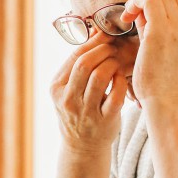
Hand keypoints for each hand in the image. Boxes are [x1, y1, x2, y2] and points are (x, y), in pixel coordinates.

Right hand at [50, 30, 127, 154]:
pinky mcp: (104, 121)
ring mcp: (86, 112)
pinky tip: (121, 78)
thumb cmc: (78, 110)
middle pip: (85, 64)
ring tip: (117, 61)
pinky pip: (115, 95)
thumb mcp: (68, 89)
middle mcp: (68, 100)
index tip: (106, 34)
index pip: (74, 57)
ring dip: (113, 63)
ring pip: (100, 77)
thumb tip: (96, 31)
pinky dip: (120, 82)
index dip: (93, 42)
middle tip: (113, 46)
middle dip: (103, 50)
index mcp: (56, 88)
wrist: (82, 146)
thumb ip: (77, 65)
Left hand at [120, 0, 177, 111]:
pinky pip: (147, 2)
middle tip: (133, 8)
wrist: (167, 103)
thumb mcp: (164, 48)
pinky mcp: (160, 33)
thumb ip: (154, 25)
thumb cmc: (163, 81)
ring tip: (129, 16)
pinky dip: (134, 5)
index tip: (141, 7)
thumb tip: (141, 8)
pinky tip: (126, 20)